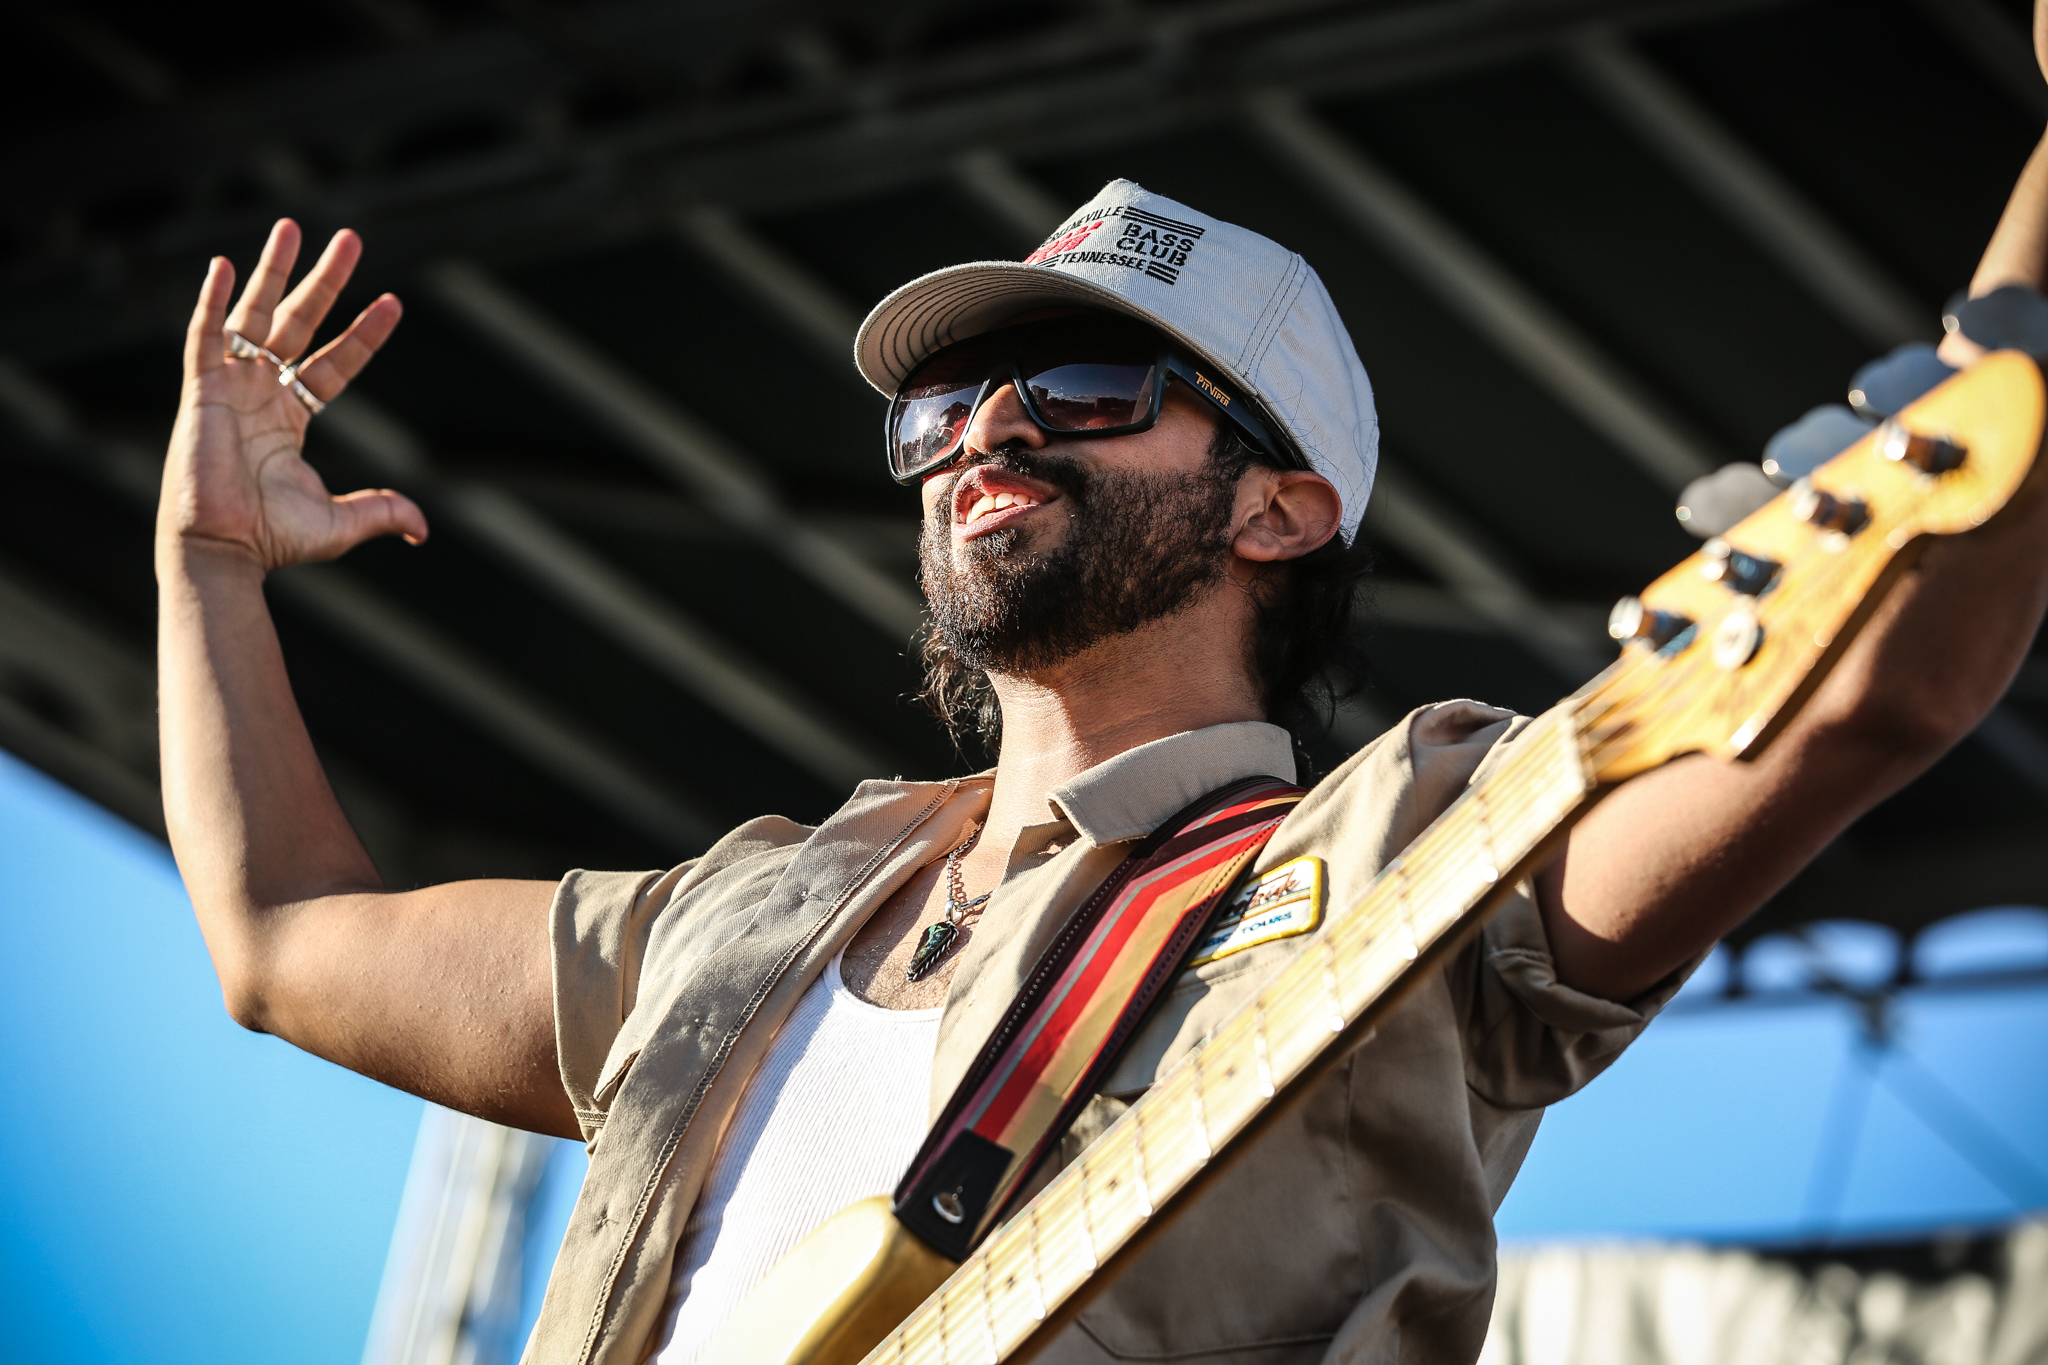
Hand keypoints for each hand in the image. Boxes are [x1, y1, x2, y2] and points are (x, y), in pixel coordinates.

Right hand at [161, 219, 426, 569]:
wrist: (223, 549)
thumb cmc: (269, 538)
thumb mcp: (339, 523)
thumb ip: (381, 512)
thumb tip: (422, 530)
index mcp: (291, 417)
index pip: (335, 362)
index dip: (363, 334)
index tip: (393, 302)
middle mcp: (261, 393)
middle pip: (299, 323)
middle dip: (325, 281)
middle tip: (351, 239)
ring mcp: (230, 386)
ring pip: (254, 315)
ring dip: (273, 271)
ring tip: (293, 226)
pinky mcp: (200, 390)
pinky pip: (203, 336)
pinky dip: (212, 302)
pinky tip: (226, 265)